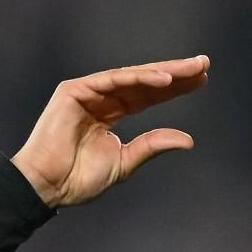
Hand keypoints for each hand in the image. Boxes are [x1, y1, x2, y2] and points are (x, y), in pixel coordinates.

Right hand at [11, 55, 209, 207]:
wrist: (48, 187)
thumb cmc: (79, 179)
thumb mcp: (125, 161)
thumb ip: (153, 145)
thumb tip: (188, 140)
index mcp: (111, 113)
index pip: (148, 96)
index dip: (175, 88)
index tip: (202, 80)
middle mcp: (101, 98)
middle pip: (144, 82)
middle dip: (175, 73)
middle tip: (203, 65)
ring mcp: (87, 92)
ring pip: (132, 77)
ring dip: (163, 71)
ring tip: (191, 69)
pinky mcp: (74, 90)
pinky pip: (112, 79)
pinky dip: (139, 78)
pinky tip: (164, 79)